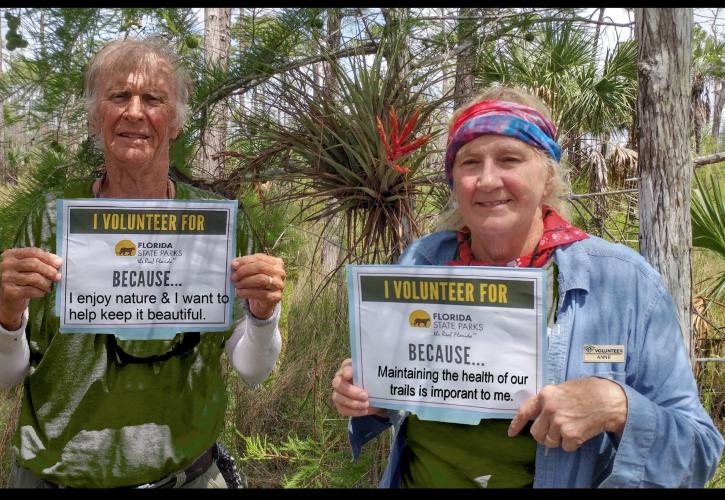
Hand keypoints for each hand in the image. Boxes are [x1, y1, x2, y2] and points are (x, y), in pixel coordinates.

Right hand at [0, 247, 62, 329]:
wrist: (10, 298)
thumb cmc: (23, 280)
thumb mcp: (29, 268)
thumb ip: (42, 261)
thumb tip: (59, 262)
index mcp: (11, 254)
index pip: (33, 252)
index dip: (48, 257)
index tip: (59, 263)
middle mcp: (6, 264)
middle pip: (33, 264)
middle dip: (49, 270)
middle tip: (58, 277)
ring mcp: (6, 278)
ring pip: (33, 278)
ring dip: (45, 283)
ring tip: (49, 287)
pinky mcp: (9, 291)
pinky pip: (31, 290)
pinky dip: (40, 292)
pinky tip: (41, 293)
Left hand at [230, 253, 284, 319]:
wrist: (264, 302)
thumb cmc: (257, 284)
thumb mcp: (253, 272)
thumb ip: (245, 266)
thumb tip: (234, 264)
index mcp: (276, 262)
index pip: (259, 258)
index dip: (245, 261)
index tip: (233, 265)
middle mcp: (280, 272)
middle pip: (260, 267)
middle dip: (244, 271)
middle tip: (234, 277)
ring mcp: (279, 284)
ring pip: (261, 279)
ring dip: (246, 281)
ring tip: (236, 285)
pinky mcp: (276, 297)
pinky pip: (260, 293)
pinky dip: (247, 292)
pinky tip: (240, 293)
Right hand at [331, 358, 386, 417]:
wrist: (375, 398)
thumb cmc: (373, 383)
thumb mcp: (375, 378)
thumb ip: (373, 374)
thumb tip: (377, 371)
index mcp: (349, 368)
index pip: (345, 365)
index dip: (346, 370)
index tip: (350, 374)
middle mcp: (340, 379)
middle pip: (337, 383)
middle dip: (350, 391)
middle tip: (365, 395)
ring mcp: (338, 393)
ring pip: (338, 397)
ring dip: (353, 403)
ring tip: (366, 404)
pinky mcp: (340, 405)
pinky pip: (343, 409)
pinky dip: (354, 411)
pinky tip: (364, 411)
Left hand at [507, 377, 627, 451]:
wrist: (609, 399)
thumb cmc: (588, 392)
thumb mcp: (562, 389)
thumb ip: (548, 400)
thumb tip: (538, 414)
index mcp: (545, 395)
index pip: (524, 411)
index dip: (516, 424)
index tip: (511, 433)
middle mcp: (549, 409)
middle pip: (536, 433)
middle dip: (543, 435)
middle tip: (555, 431)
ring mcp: (559, 423)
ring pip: (549, 442)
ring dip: (559, 439)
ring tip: (571, 427)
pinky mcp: (571, 435)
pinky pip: (565, 447)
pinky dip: (572, 444)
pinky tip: (580, 431)